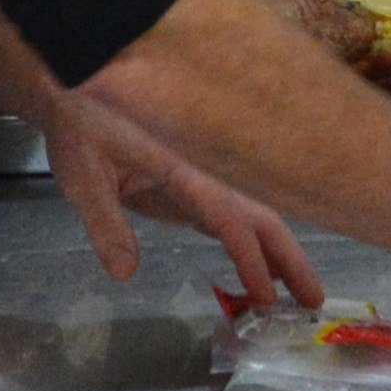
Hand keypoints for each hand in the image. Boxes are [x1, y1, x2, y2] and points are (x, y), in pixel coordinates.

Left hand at [46, 88, 322, 310]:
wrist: (78, 88)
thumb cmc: (80, 125)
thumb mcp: (83, 174)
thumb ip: (105, 223)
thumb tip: (124, 272)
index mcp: (184, 165)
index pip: (227, 215)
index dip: (248, 256)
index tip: (265, 294)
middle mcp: (205, 171)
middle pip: (260, 215)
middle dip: (289, 258)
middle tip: (313, 302)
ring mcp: (202, 180)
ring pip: (253, 217)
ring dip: (278, 255)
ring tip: (300, 296)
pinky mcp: (192, 189)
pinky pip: (233, 219)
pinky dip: (252, 247)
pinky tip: (265, 275)